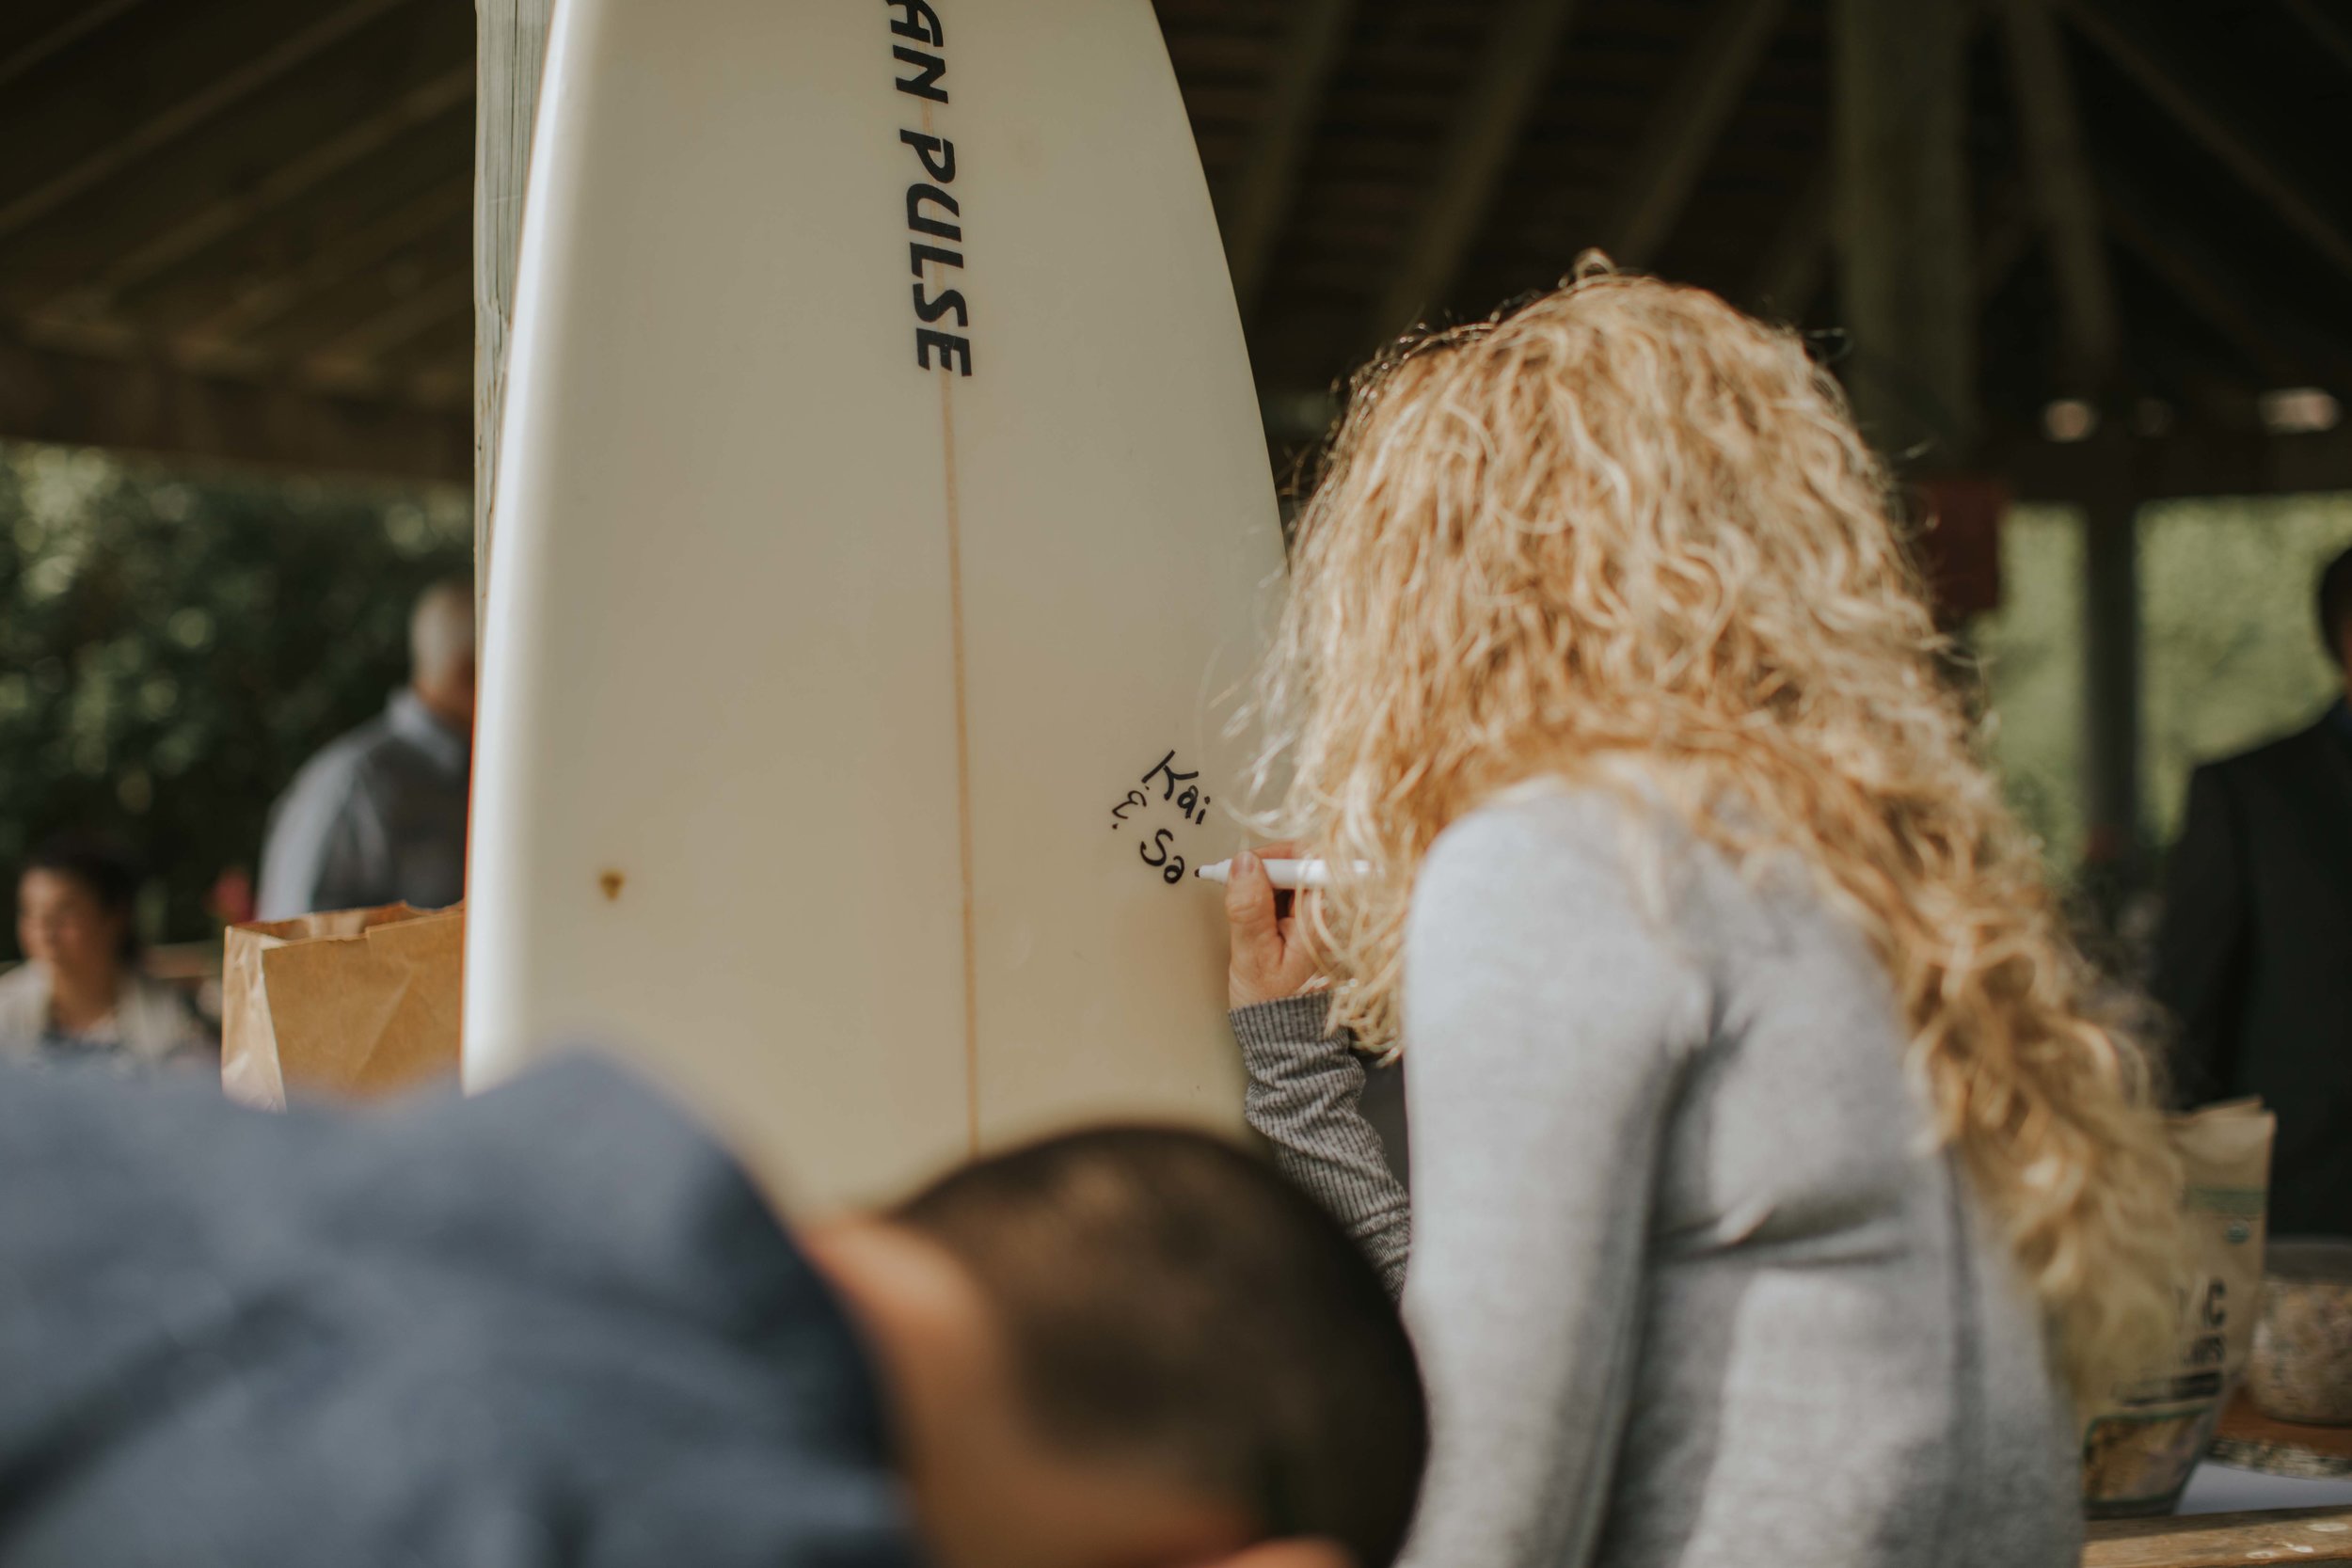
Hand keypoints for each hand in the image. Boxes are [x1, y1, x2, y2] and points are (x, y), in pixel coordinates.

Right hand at [1223, 842, 1328, 1008]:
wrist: (1285, 1034)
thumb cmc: (1272, 1002)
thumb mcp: (1253, 956)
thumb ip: (1249, 908)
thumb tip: (1244, 864)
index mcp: (1321, 920)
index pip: (1311, 860)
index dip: (1278, 854)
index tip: (1247, 864)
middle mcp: (1327, 914)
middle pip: (1303, 864)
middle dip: (1267, 866)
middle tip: (1236, 879)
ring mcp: (1319, 918)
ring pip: (1294, 876)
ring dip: (1265, 879)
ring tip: (1241, 898)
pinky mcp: (1308, 923)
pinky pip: (1290, 893)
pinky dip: (1267, 893)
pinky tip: (1253, 910)